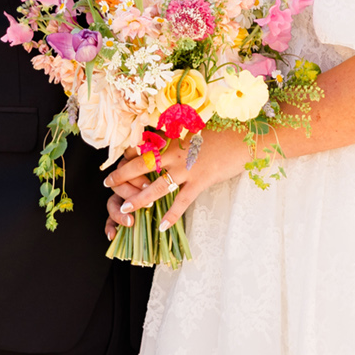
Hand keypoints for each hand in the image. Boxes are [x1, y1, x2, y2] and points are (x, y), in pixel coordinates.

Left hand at [104, 128, 251, 231]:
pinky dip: (171, 214)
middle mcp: (176, 153)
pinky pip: (182, 201)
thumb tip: (169, 135)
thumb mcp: (197, 128)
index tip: (118, 161)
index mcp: (174, 138)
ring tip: (125, 207)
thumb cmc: (224, 131)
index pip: (144, 146)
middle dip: (123, 175)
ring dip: (139, 197)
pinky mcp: (201, 181)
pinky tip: (162, 226)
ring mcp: (188, 168)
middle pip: (142, 165)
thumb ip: (180, 134)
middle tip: (108, 183)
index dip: (128, 155)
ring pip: (157, 185)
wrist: (246, 137)